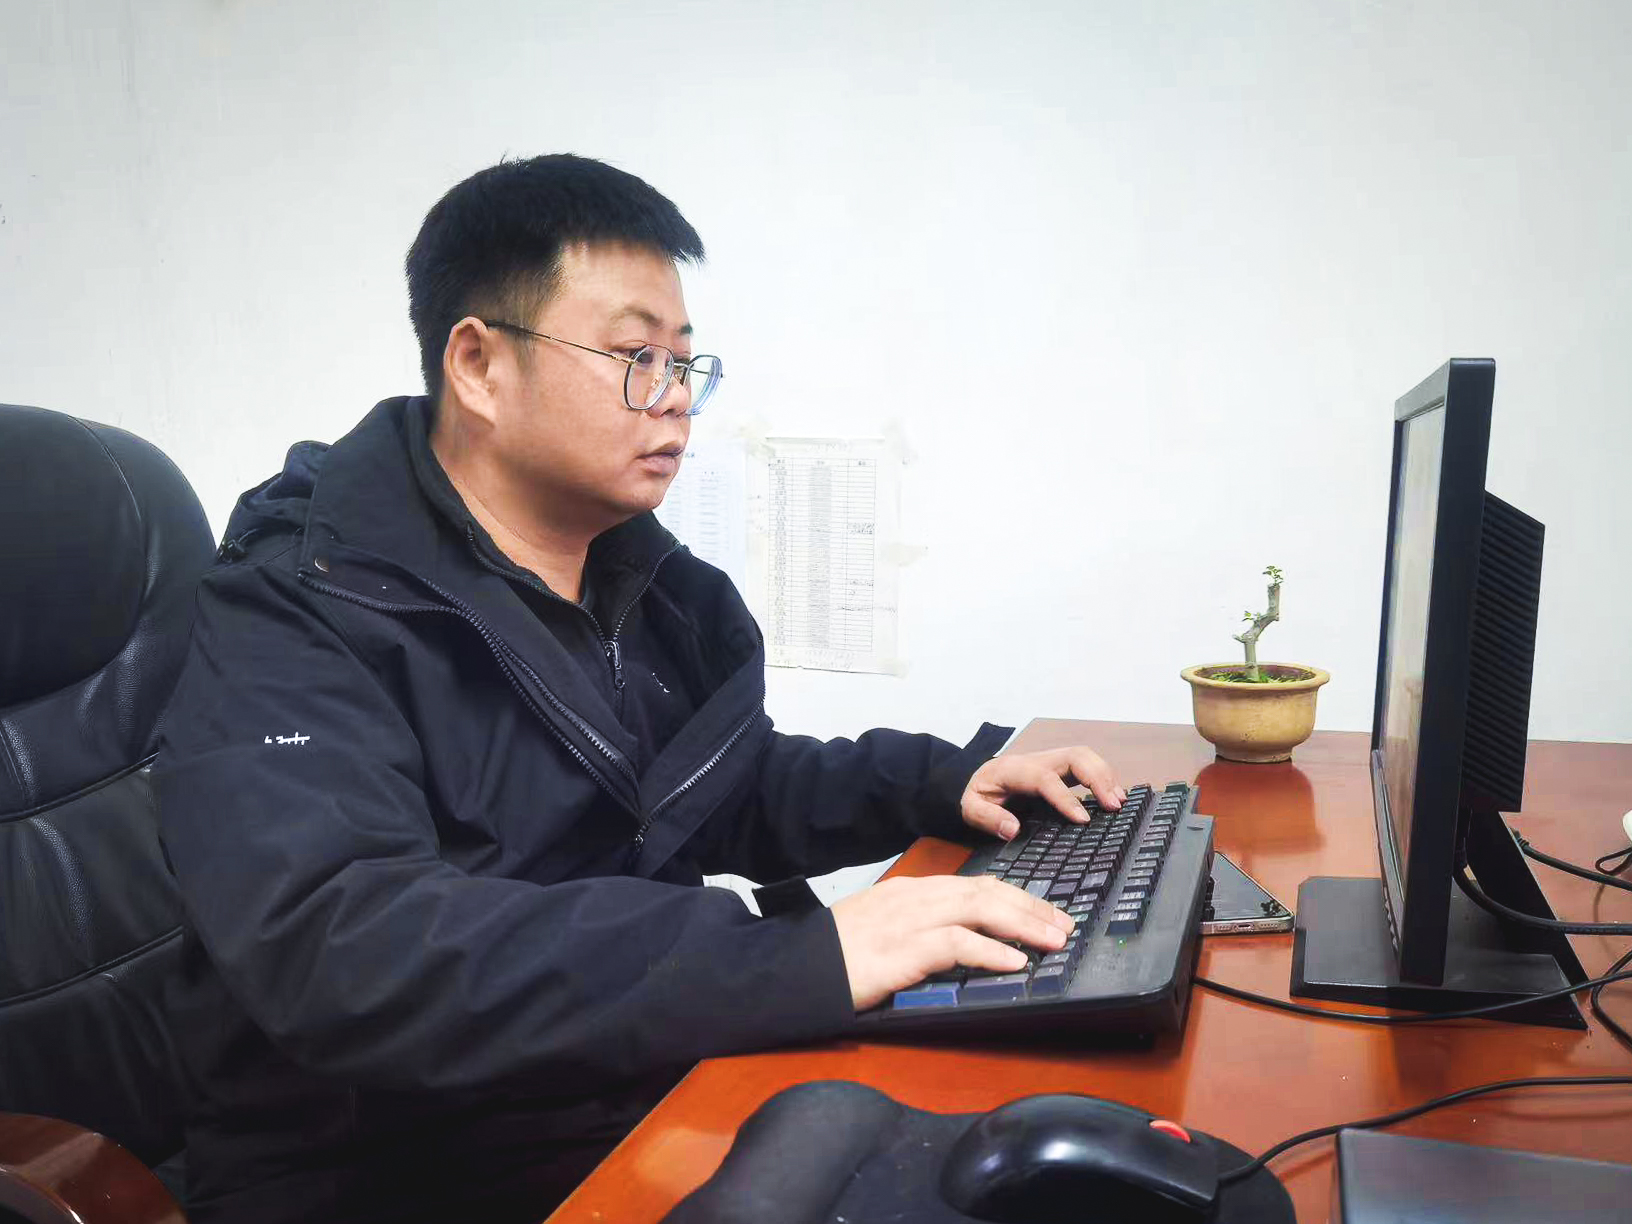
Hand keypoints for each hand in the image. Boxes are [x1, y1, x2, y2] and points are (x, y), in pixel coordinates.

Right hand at [831, 875, 1075, 1010]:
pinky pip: (956, 943)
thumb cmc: (837, 954)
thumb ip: (919, 927)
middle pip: (986, 892)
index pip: (975, 885)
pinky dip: (991, 950)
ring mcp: (908, 921)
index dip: (1016, 897)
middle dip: (1030, 907)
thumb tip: (961, 940)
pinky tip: (1015, 962)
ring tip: (1054, 941)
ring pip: (979, 909)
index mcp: (911, 891)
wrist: (798, 967)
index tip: (1045, 912)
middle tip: (1064, 926)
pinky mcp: (903, 950)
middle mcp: (915, 898)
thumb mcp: (882, 928)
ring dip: (1023, 925)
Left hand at [961, 746, 1124, 840]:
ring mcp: (1050, 761)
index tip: (1083, 820)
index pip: (1044, 778)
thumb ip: (987, 818)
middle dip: (1097, 777)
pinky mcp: (1059, 768)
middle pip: (1073, 755)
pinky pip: (1086, 765)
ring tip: (1119, 802)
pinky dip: (1103, 777)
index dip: (1065, 797)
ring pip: (1084, 756)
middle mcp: (1036, 760)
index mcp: (1013, 770)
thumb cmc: (975, 794)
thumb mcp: (969, 807)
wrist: (974, 778)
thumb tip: (1012, 829)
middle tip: (1114, 805)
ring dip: (1105, 775)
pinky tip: (1114, 796)